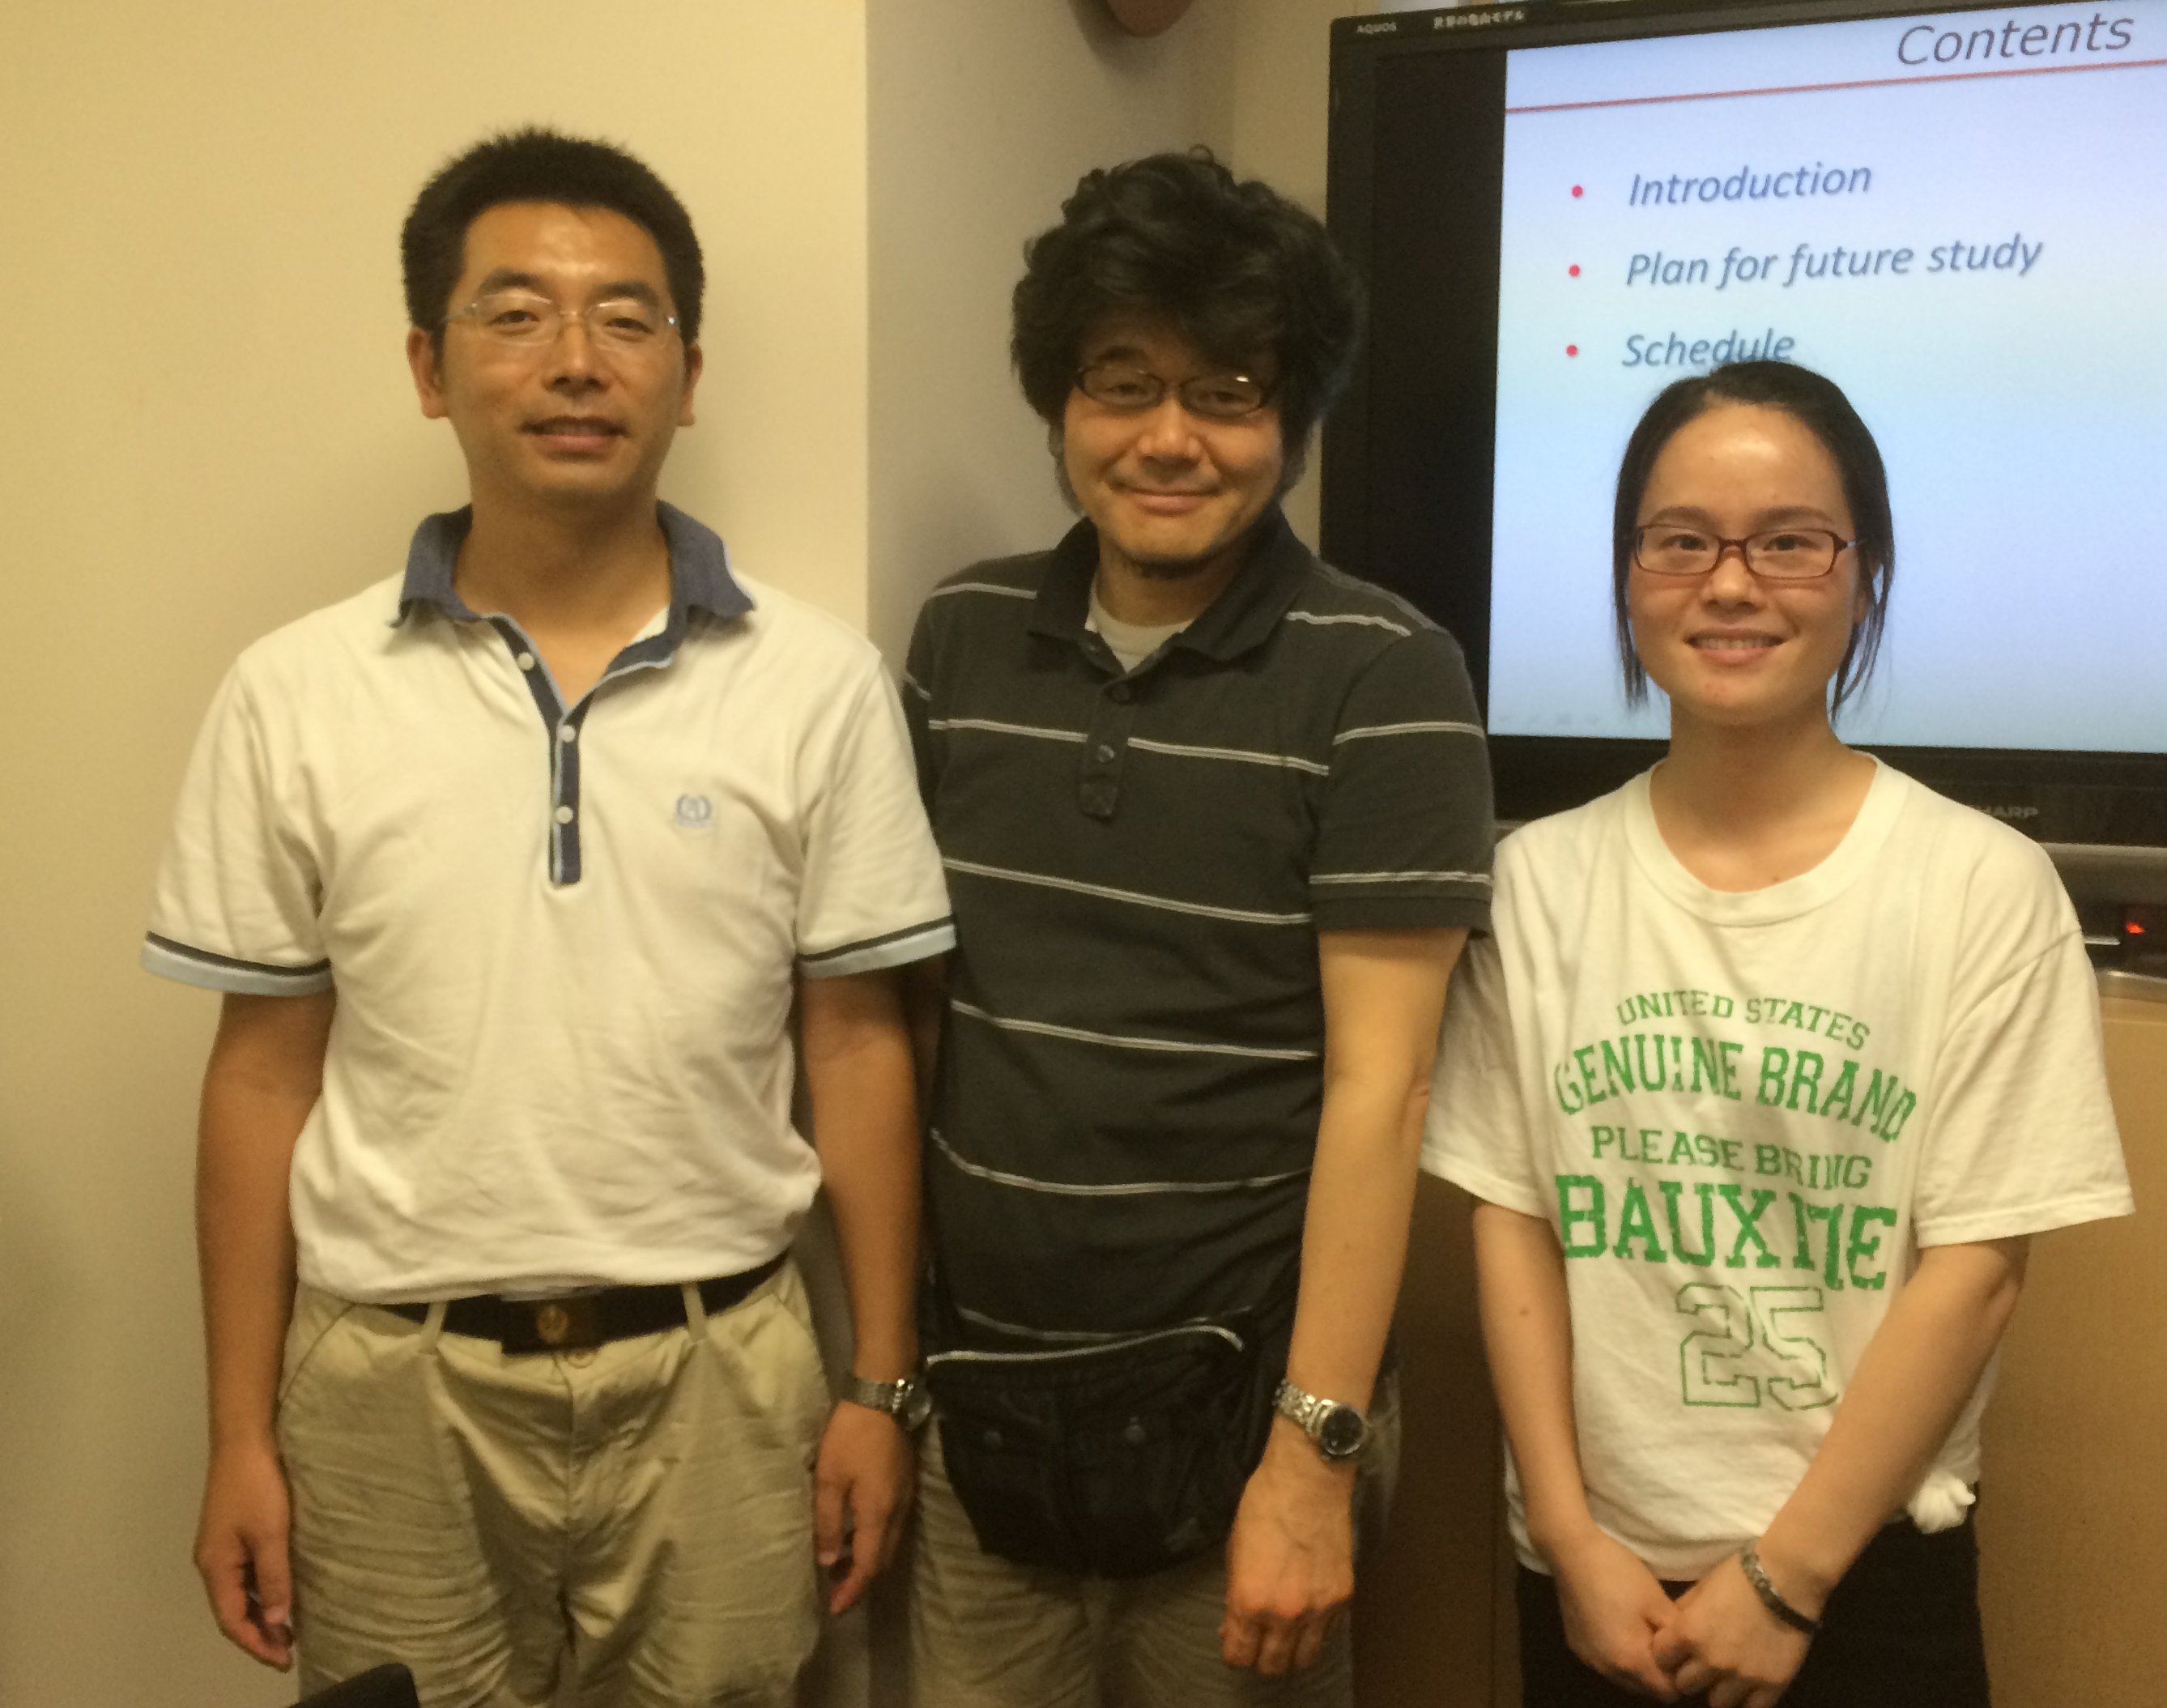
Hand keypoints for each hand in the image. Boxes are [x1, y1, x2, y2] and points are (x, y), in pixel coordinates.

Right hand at [195, 1437, 293, 1668]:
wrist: (244, 1441)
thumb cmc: (257, 1485)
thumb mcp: (270, 1533)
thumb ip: (274, 1576)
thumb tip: (277, 1619)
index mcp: (215, 1566)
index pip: (231, 1620)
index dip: (255, 1643)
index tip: (282, 1660)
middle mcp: (213, 1562)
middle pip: (233, 1611)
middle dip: (258, 1635)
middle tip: (289, 1653)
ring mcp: (221, 1548)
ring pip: (239, 1594)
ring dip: (261, 1614)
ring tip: (288, 1632)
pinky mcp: (233, 1534)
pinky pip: (245, 1575)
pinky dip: (262, 1592)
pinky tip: (281, 1595)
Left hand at [813, 1400, 914, 1614]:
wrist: (882, 1397)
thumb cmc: (850, 1437)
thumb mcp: (829, 1479)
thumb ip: (828, 1522)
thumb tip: (829, 1561)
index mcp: (879, 1514)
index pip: (868, 1567)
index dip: (852, 1591)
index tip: (835, 1610)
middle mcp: (897, 1512)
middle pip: (883, 1560)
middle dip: (860, 1580)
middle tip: (834, 1591)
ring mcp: (904, 1497)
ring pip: (888, 1543)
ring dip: (867, 1560)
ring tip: (839, 1566)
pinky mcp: (903, 1484)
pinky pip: (891, 1526)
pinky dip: (873, 1540)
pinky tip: (854, 1533)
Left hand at [1220, 1421, 1355, 1675]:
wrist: (1308, 1480)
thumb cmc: (1263, 1506)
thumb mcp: (1234, 1551)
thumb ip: (1234, 1595)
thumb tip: (1233, 1626)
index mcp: (1250, 1600)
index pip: (1239, 1655)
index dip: (1234, 1652)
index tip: (1234, 1642)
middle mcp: (1285, 1614)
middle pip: (1272, 1665)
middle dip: (1260, 1657)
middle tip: (1258, 1639)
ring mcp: (1318, 1609)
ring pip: (1304, 1659)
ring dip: (1290, 1651)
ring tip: (1284, 1634)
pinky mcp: (1343, 1598)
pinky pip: (1328, 1634)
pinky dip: (1316, 1632)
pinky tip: (1306, 1613)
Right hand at [1546, 1527, 1680, 1699]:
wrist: (1572, 1552)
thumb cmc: (1620, 1575)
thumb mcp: (1658, 1602)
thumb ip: (1677, 1638)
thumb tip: (1687, 1655)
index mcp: (1631, 1661)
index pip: (1667, 1694)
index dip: (1680, 1677)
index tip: (1683, 1654)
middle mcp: (1608, 1669)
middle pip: (1645, 1690)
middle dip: (1659, 1674)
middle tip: (1665, 1642)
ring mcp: (1589, 1659)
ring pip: (1624, 1678)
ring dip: (1638, 1666)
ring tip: (1643, 1633)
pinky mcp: (1576, 1647)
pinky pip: (1606, 1664)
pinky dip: (1618, 1655)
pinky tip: (1619, 1626)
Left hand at [1653, 1556, 1813, 1707]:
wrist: (1785, 1579)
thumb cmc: (1738, 1576)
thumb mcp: (1700, 1588)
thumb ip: (1683, 1613)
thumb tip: (1671, 1630)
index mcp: (1688, 1633)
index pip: (1661, 1659)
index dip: (1668, 1653)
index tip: (1676, 1650)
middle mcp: (1711, 1660)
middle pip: (1685, 1684)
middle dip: (1689, 1673)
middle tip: (1701, 1664)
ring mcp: (1741, 1677)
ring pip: (1716, 1703)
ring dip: (1717, 1689)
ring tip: (1725, 1676)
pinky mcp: (1771, 1686)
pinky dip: (1746, 1700)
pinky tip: (1747, 1687)